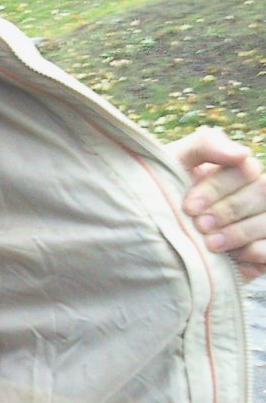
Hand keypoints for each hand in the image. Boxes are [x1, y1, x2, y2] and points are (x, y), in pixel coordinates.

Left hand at [171, 127, 265, 282]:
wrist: (148, 243)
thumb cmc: (160, 196)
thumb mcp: (174, 163)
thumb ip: (205, 145)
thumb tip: (242, 153)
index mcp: (236, 172)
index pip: (244, 169)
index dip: (218, 187)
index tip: (188, 207)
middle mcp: (254, 195)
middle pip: (262, 192)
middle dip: (228, 210)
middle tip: (199, 225)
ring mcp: (260, 223)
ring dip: (239, 232)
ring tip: (210, 243)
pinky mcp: (262, 251)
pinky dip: (253, 251)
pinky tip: (230, 257)